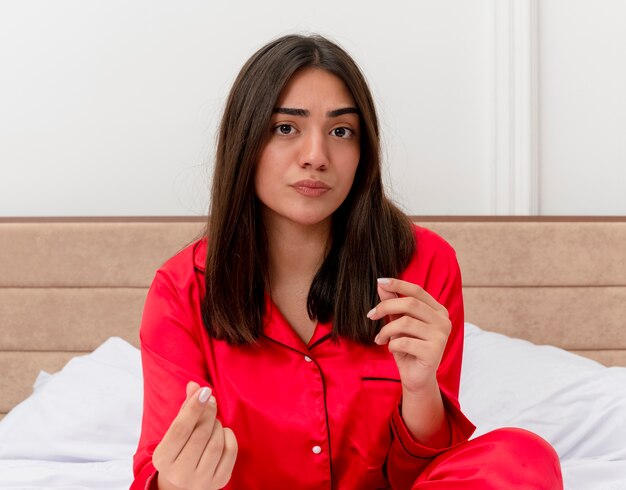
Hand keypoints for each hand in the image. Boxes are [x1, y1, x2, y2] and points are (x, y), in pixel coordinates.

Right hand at [152, 381, 237, 489]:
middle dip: (208, 412)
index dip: (194, 407)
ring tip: (213, 421)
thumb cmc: (179, 450)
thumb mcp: (175, 432)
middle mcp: (180, 473)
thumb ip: (185, 409)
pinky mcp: (220, 481)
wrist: (184, 484)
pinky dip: (228, 435)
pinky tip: (221, 432)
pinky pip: (230, 451)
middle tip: (211, 401)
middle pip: (200, 434)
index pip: (180, 429)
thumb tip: (194, 385)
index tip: (205, 391)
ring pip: (216, 442)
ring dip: (217, 424)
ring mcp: (201, 480)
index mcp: (163, 459)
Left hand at [367, 278, 450, 393]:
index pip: (417, 291)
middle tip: (371, 315)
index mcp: (438, 310)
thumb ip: (393, 304)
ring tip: (379, 338)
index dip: (398, 284)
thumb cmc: (408, 348)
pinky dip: (392, 345)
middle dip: (385, 307)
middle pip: (410, 304)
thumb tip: (381, 284)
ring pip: (405, 322)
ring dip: (386, 330)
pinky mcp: (434, 352)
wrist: (416, 377)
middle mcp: (443, 321)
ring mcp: (441, 336)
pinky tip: (391, 349)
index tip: (379, 282)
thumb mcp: (399, 323)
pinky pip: (404, 342)